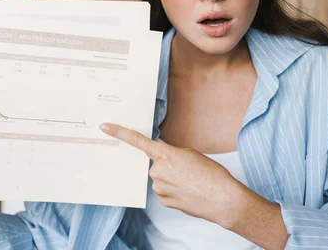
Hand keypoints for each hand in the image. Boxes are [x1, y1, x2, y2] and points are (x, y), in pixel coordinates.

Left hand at [100, 123, 242, 227]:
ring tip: (191, 182)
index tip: (104, 127)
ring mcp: (159, 187)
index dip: (119, 132)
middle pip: (155, 164)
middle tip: (187, 170)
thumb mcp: (191, 154)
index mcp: (166, 154)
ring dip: (171, 178)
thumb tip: (164, 160)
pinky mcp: (163, 200)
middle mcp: (158, 170)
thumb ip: (172, 153)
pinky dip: (174, 190)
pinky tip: (188, 192)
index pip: (137, 140)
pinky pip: (164, 191)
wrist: (223, 199)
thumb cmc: (211, 175)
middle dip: (167, 165)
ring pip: (160, 178)